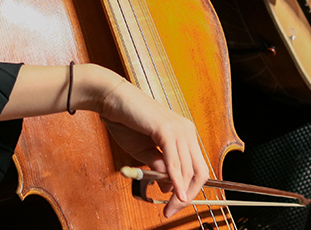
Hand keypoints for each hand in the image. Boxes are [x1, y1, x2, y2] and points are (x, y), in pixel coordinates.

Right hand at [96, 76, 209, 218]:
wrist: (111, 99)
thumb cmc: (125, 121)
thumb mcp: (144, 151)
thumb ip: (159, 166)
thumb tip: (170, 188)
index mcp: (184, 134)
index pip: (197, 169)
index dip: (190, 191)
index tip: (176, 205)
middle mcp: (187, 130)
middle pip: (199, 172)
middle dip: (188, 195)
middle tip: (173, 209)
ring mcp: (179, 129)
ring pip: (188, 169)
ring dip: (179, 192)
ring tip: (169, 205)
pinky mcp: (167, 129)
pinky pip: (174, 161)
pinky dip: (175, 179)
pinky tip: (172, 192)